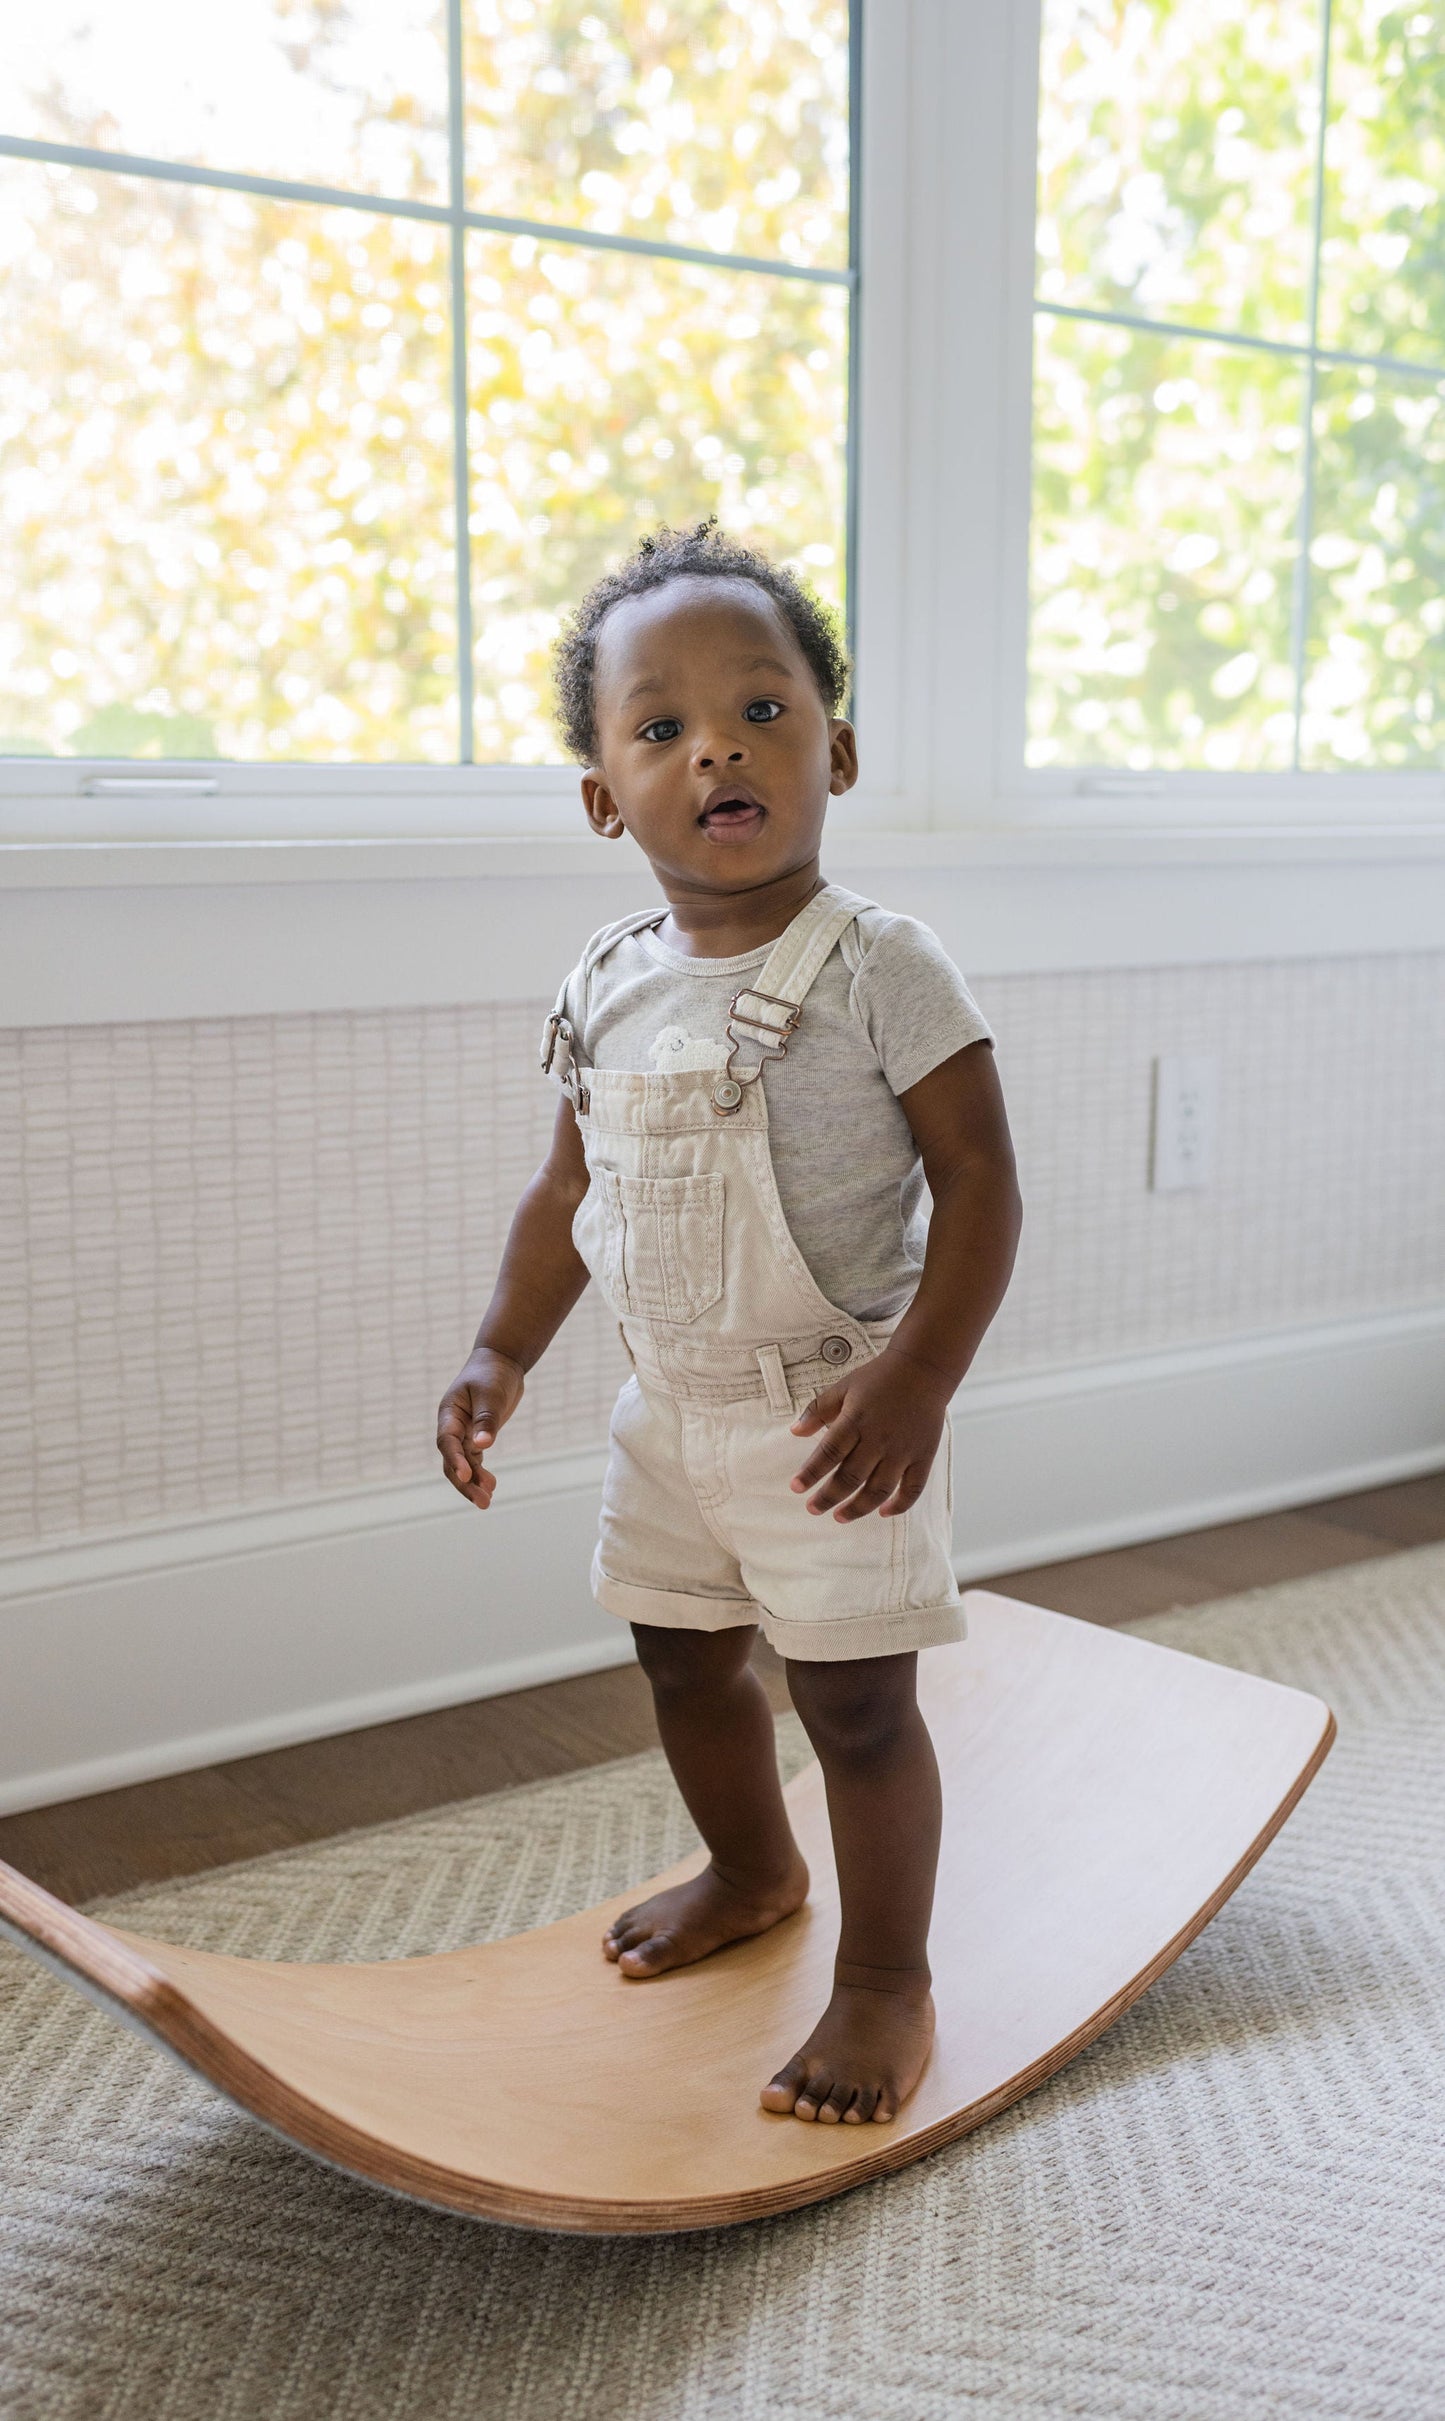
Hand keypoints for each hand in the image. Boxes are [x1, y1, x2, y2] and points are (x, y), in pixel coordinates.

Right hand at [436, 1348, 524, 1508]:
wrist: (500, 1363)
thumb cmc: (492, 1374)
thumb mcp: (491, 1394)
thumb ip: (486, 1419)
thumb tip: (483, 1444)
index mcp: (449, 1413)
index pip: (447, 1442)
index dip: (455, 1460)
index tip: (466, 1476)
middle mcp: (452, 1426)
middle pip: (452, 1460)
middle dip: (465, 1482)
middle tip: (482, 1501)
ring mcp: (463, 1433)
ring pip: (463, 1464)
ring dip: (473, 1482)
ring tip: (487, 1501)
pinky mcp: (475, 1437)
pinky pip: (474, 1460)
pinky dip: (480, 1473)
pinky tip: (490, 1486)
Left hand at [790, 1346, 950, 1521]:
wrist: (923, 1369)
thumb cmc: (879, 1378)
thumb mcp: (843, 1387)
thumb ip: (818, 1410)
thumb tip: (794, 1432)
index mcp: (856, 1420)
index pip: (828, 1453)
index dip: (810, 1473)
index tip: (796, 1487)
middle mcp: (879, 1439)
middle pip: (850, 1477)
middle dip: (828, 1497)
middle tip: (813, 1509)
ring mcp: (903, 1450)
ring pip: (879, 1489)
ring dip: (857, 1508)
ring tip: (840, 1517)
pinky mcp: (924, 1456)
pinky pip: (913, 1489)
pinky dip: (899, 1505)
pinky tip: (882, 1512)